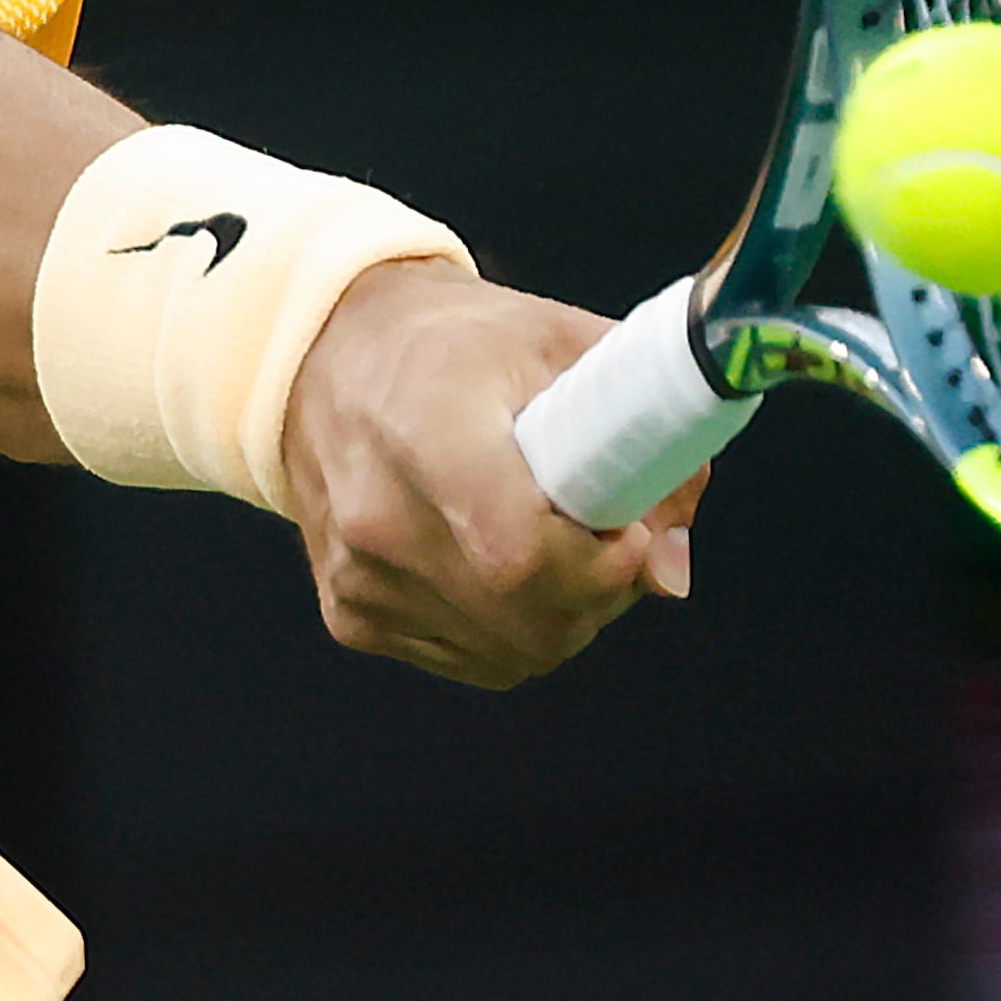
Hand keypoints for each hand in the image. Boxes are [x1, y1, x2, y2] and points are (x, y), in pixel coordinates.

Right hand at [276, 263, 701, 689]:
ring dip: (562, 614)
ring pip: (514, 654)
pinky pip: (474, 659)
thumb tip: (671, 567)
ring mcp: (359, 578)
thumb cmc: (454, 342)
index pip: (520, 555)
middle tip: (604, 533)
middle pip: (531, 622)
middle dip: (599, 592)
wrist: (329, 349)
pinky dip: (512, 627)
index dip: (600, 564)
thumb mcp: (562, 344)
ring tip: (552, 538)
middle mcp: (378, 517)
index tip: (629, 530)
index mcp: (425, 430)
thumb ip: (641, 440)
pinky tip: (498, 559)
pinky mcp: (351, 615)